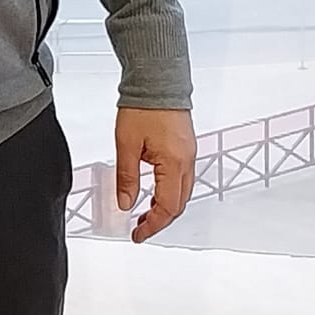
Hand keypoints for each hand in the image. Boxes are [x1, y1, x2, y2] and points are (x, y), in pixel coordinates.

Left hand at [115, 107, 195, 242]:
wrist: (158, 80)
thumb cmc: (144, 106)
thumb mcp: (126, 144)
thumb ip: (126, 177)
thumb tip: (125, 203)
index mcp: (174, 164)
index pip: (166, 207)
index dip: (152, 226)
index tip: (138, 234)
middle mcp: (187, 162)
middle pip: (178, 204)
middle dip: (159, 220)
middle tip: (140, 228)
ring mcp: (189, 155)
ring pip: (182, 193)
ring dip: (165, 207)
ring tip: (144, 214)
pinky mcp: (186, 148)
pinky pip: (182, 179)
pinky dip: (170, 192)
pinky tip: (154, 192)